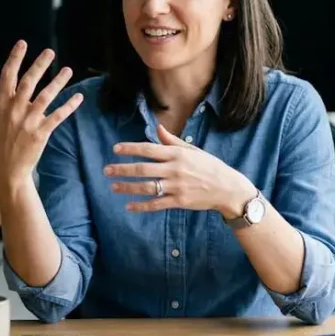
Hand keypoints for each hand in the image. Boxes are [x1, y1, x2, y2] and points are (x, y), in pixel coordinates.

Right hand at [0, 41, 82, 186]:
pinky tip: (79, 97)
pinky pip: (57, 116)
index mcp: (2, 103)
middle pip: (28, 82)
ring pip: (45, 97)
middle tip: (50, 52)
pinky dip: (68, 106)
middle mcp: (14, 110)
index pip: (7, 76)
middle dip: (39, 66)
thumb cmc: (0, 137)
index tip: (23, 43)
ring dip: (58, 82)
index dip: (15, 58)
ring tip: (68, 70)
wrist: (8, 166)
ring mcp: (27, 121)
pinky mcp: (40, 133)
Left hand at [105, 124, 255, 214]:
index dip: (131, 149)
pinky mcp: (179, 201)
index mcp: (177, 154)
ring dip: (128, 187)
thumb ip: (173, 141)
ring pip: (147, 187)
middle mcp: (175, 169)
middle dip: (123, 169)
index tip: (116, 149)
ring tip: (113, 187)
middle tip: (107, 170)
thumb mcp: (193, 150)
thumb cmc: (210, 166)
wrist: (227, 188)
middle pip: (143, 168)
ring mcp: (177, 186)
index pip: (149, 149)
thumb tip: (158, 128)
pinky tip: (129, 206)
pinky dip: (142, 206)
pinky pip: (156, 204)